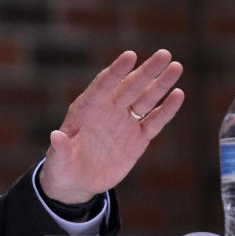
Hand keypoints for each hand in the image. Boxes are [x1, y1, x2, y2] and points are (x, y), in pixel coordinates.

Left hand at [38, 49, 184, 203]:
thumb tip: (56, 137)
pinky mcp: (137, 139)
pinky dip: (166, 109)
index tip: (130, 55)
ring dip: (161, 84)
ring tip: (176, 66)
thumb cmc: (62, 166)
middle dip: (146, 71)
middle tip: (164, 54)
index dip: (116, 71)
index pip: (103, 85)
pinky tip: (178, 94)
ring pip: (145, 99)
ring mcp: (124, 123)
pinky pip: (154, 121)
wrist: (77, 181)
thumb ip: (60, 148)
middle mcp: (107, 110)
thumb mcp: (58, 160)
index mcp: (86, 109)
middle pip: (130, 86)